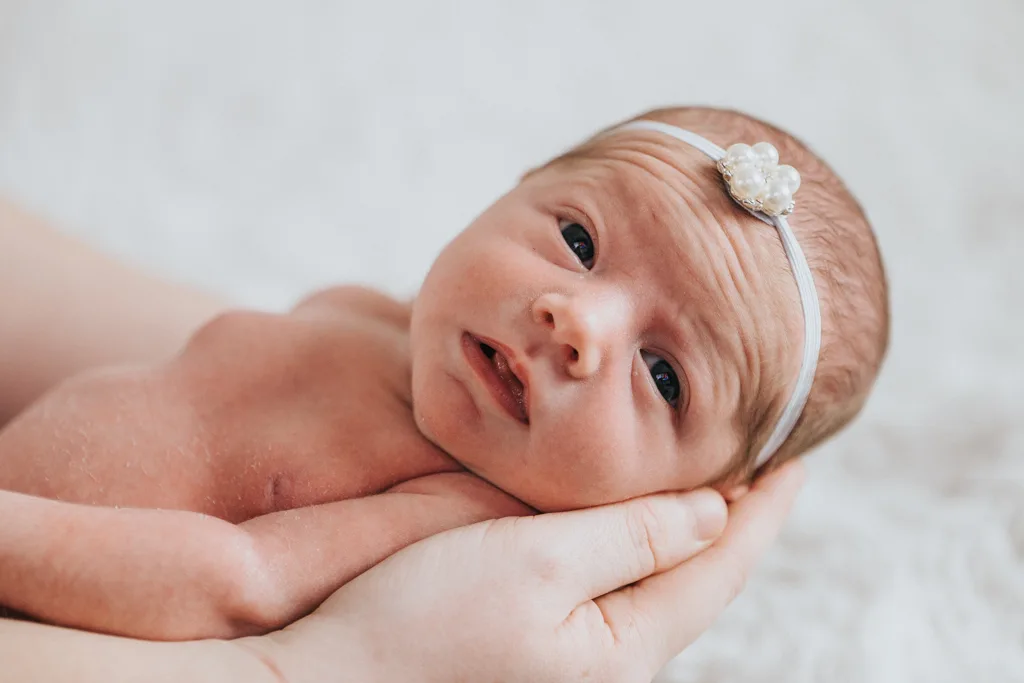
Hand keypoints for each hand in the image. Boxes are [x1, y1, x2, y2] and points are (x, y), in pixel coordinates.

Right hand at [248, 461, 803, 682]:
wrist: (325, 682)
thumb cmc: (421, 621)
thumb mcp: (536, 564)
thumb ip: (629, 536)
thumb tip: (712, 512)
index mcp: (626, 647)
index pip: (721, 565)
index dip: (764, 507)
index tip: (796, 453)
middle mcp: (610, 662)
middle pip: (697, 577)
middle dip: (736, 516)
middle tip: (761, 456)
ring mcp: (573, 659)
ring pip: (656, 581)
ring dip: (687, 527)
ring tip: (711, 477)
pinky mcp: (537, 646)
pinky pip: (614, 588)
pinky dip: (637, 542)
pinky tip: (630, 518)